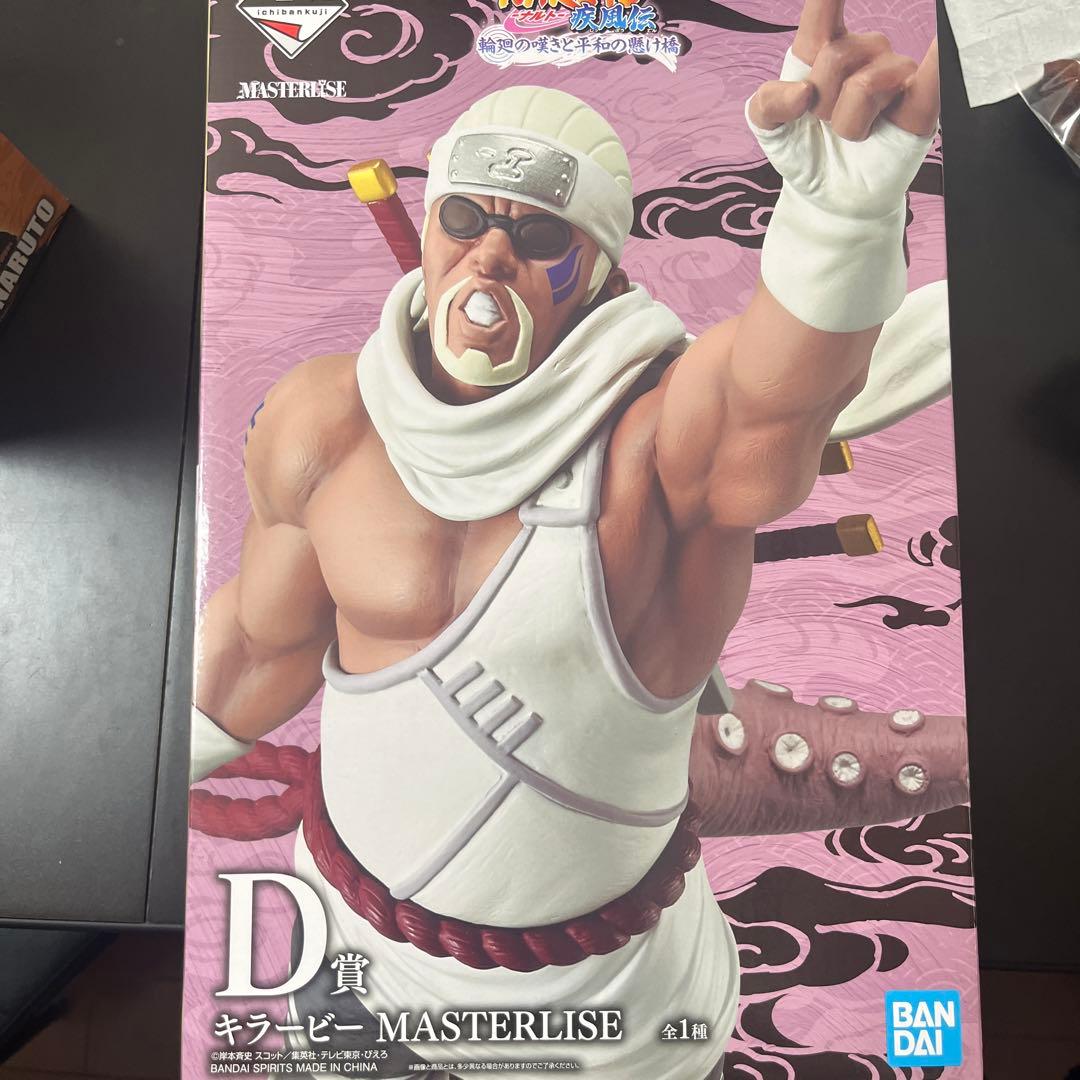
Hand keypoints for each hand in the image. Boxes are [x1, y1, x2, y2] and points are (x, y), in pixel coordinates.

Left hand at [747, 0, 938, 219]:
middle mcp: (865, 52)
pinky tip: (949, 35)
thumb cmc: (805, 154)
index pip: (825, 5)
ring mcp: (897, 75)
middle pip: (837, 56)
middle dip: (822, 103)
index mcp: (824, 47)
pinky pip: (935, 70)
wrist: (831, 200)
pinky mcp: (922, 103)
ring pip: (866, 84)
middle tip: (828, 126)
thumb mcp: (771, 130)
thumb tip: (802, 93)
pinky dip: (941, 53)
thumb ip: (767, 104)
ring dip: (849, 124)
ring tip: (853, 137)